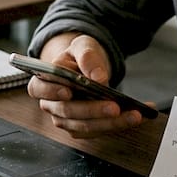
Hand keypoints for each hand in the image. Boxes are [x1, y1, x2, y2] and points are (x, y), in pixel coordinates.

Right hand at [28, 33, 143, 137]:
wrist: (87, 67)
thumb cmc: (79, 56)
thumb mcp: (83, 46)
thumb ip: (87, 57)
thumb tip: (98, 77)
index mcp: (44, 81)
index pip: (39, 88)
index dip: (52, 92)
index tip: (68, 93)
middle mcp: (51, 104)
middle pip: (67, 111)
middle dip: (93, 110)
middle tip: (115, 107)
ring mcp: (65, 119)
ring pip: (85, 126)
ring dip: (110, 123)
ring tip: (134, 115)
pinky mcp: (81, 128)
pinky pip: (99, 130)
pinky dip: (120, 125)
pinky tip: (138, 116)